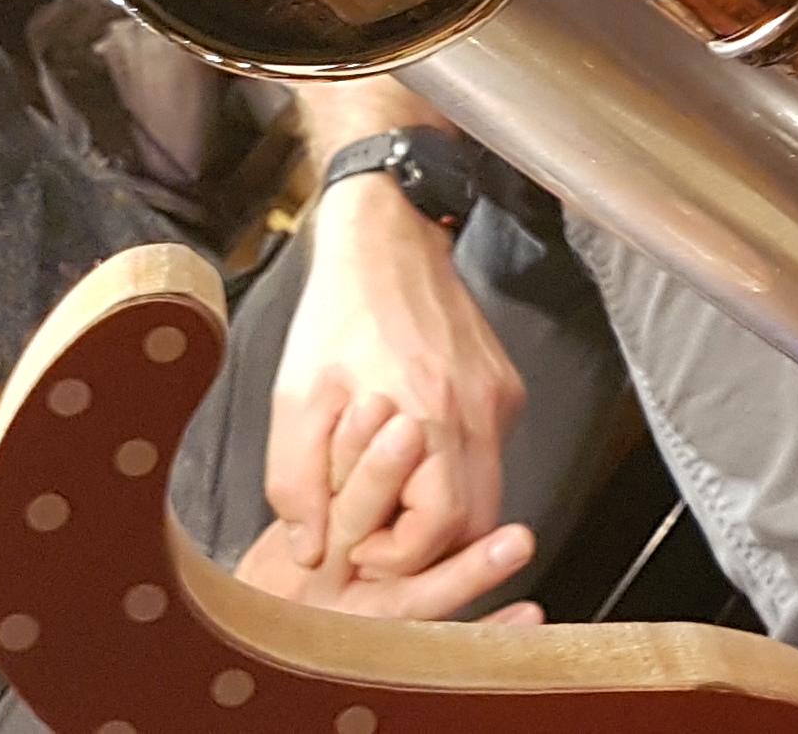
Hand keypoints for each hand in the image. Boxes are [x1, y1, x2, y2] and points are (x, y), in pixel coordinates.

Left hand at [264, 172, 526, 584]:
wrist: (387, 242)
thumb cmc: (339, 315)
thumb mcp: (294, 399)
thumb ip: (296, 482)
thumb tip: (309, 549)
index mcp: (425, 413)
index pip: (439, 528)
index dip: (398, 555)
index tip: (361, 543)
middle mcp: (474, 411)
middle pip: (477, 522)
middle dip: (428, 546)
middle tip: (379, 535)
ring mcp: (496, 400)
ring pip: (490, 493)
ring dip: (444, 514)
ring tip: (392, 499)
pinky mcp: (503, 389)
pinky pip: (490, 456)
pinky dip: (456, 475)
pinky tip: (414, 456)